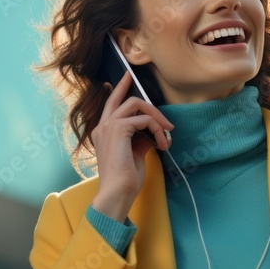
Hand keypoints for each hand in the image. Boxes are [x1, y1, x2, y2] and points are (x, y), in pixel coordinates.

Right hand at [90, 71, 173, 220]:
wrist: (117, 192)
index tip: (128, 76)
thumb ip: (140, 138)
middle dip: (147, 102)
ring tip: (167, 133)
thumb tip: (153, 131)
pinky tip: (162, 144)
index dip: (119, 88)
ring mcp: (108, 126)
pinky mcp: (118, 129)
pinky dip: (157, 129)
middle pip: (124, 99)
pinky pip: (143, 119)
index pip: (111, 104)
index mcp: (102, 133)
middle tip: (164, 118)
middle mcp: (102, 126)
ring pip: (135, 104)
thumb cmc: (125, 179)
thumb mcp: (134, 154)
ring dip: (156, 117)